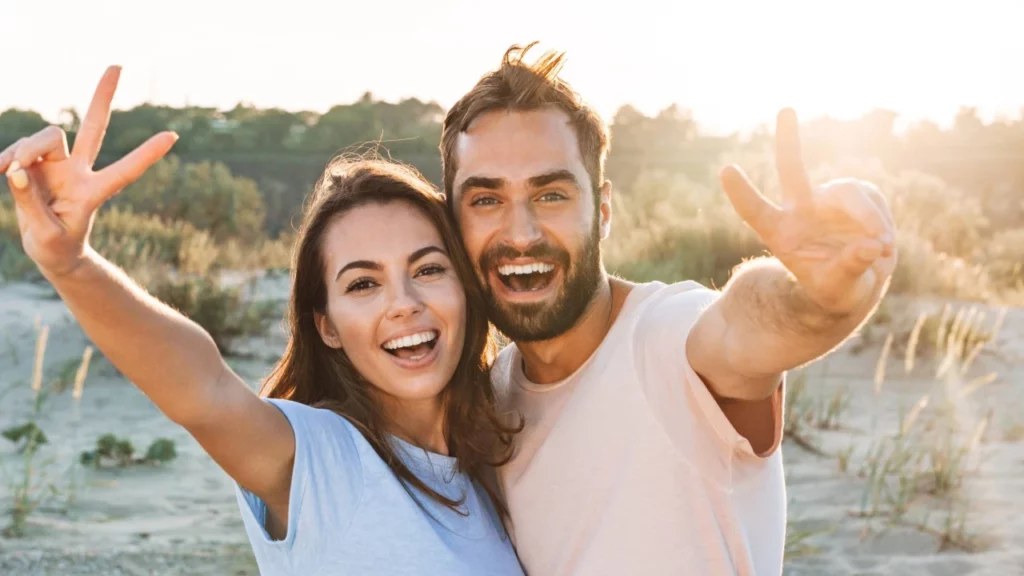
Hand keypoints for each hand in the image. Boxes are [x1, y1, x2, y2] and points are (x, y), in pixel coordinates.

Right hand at [1, 66, 177, 277]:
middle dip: (102, 96)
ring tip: (10, 171)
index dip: (146, 155)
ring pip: (47, 137)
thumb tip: (18, 170)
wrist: (50, 251)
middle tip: (118, 64)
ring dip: (26, 149)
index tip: (173, 136)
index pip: (124, 171)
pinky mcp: (38, 164)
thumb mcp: (45, 235)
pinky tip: (0, 170)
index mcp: (94, 192)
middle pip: (93, 127)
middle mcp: (80, 172)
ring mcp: (59, 165)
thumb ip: (30, 201)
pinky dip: (7, 157)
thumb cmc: (56, 248)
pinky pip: (21, 148)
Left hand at [720, 108, 896, 315]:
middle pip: (792, 170)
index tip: (726, 170)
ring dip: (870, 220)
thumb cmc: (835, 290)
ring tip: (881, 248)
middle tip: (786, 109)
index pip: (756, 212)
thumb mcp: (837, 290)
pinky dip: (881, 223)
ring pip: (851, 193)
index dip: (742, 192)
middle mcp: (801, 210)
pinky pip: (873, 200)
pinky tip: (882, 245)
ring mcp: (828, 200)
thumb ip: (849, 268)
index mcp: (781, 234)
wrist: (856, 283)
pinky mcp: (854, 196)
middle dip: (789, 140)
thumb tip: (870, 246)